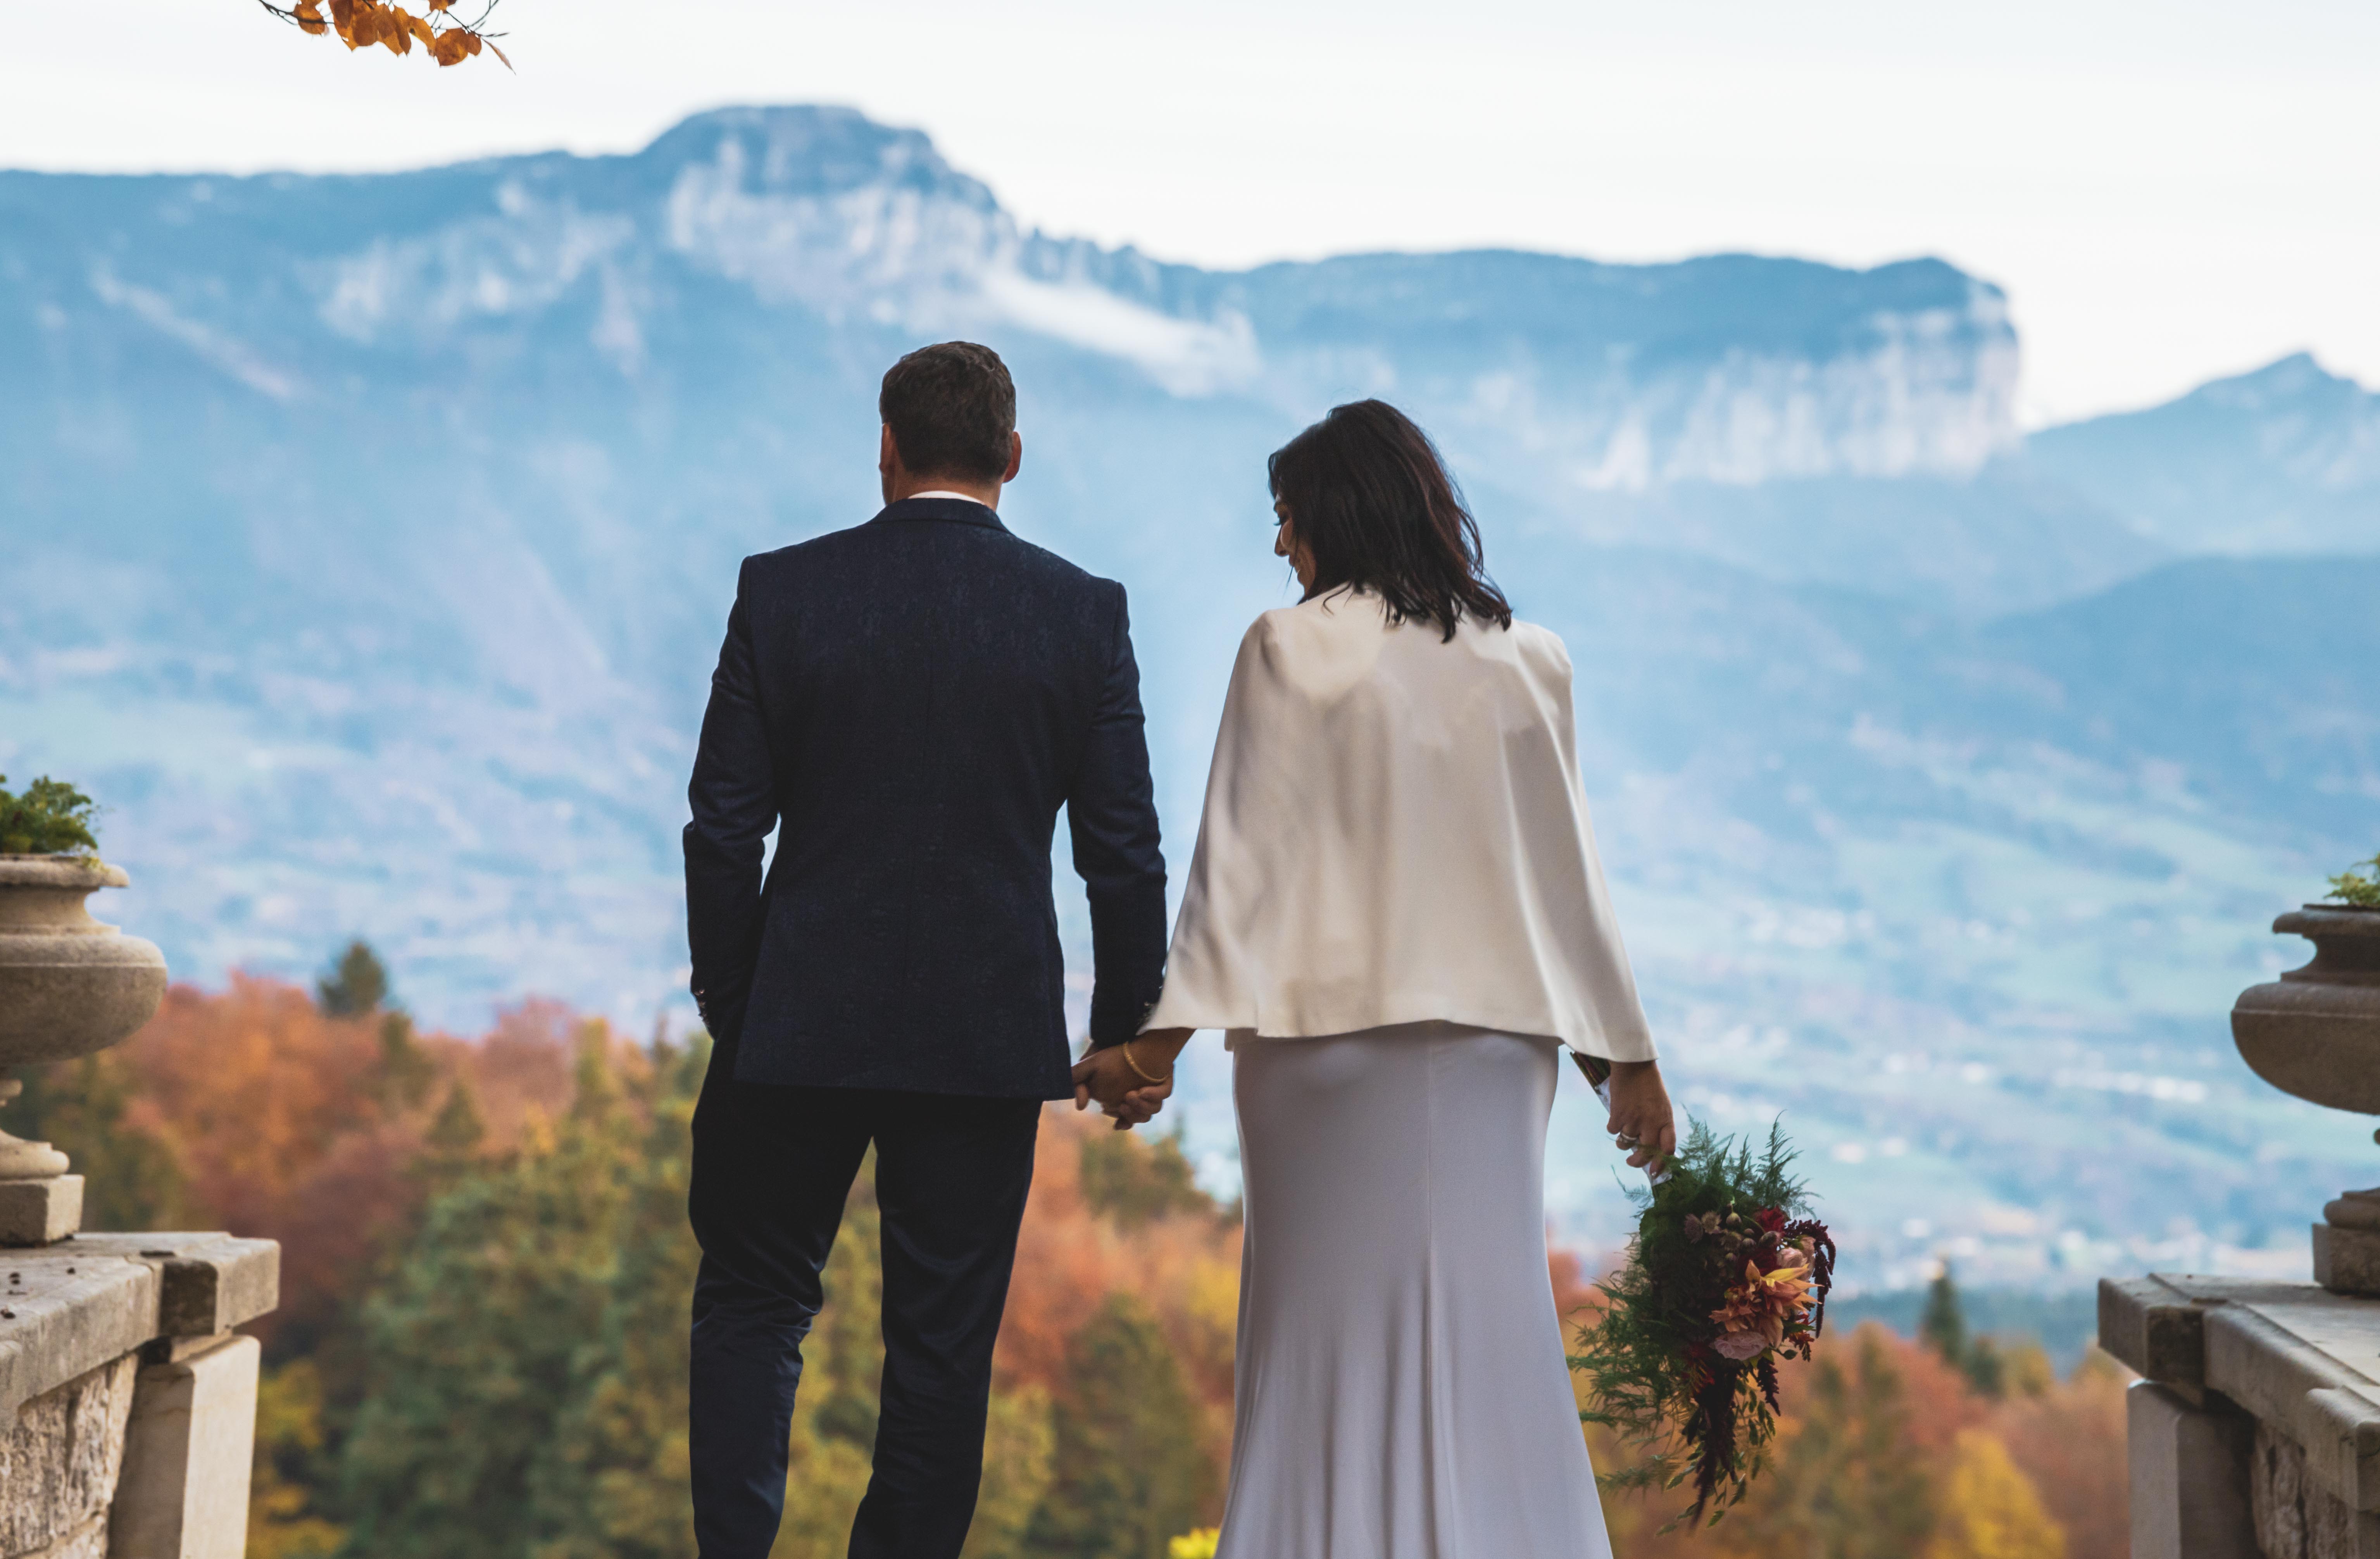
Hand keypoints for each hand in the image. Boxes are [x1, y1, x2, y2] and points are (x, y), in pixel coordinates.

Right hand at [1070, 1032, 1186, 1131]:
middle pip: (1139, 1116)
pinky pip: (1164, 1091)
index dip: (1120, 1119)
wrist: (1128, 1030)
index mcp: (1125, 1096)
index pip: (1125, 1117)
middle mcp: (1141, 1095)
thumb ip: (1078, 1081)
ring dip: (1143, 1106)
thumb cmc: (1111, 1050)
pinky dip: (1156, 1094)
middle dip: (1132, 1114)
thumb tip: (1080, 1106)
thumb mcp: (1090, 1064)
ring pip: (1153, 1108)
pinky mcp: (1164, 1079)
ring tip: (1133, 1095)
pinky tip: (1144, 1090)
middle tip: (1123, 1102)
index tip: (1107, 1109)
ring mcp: (1154, 1088)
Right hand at [1605, 1059, 1676, 1169]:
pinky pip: (1613, 1130)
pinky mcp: (1617, 1114)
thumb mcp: (1662, 1106)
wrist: (1634, 1065)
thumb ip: (1660, 1126)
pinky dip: (1613, 1126)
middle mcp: (1651, 1123)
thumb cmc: (1650, 1086)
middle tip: (1632, 1161)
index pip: (1667, 1150)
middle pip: (1644, 1153)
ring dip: (1623, 1141)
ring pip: (1625, 1143)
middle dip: (1636, 1162)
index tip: (1654, 1171)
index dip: (1661, 1164)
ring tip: (1624, 1130)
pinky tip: (1617, 1116)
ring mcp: (1633, 1120)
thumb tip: (1653, 1147)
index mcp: (1666, 1120)